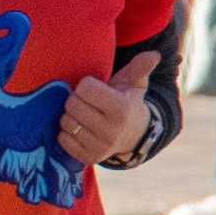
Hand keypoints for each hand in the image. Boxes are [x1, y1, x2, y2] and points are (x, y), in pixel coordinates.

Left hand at [57, 50, 161, 164]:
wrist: (132, 135)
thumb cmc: (127, 102)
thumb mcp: (134, 84)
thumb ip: (140, 67)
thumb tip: (153, 55)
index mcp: (121, 109)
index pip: (84, 88)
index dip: (86, 85)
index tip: (95, 89)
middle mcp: (111, 131)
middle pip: (72, 104)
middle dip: (76, 99)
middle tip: (87, 102)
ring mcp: (99, 147)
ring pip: (66, 122)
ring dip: (70, 115)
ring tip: (84, 114)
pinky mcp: (88, 158)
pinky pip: (62, 139)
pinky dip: (66, 131)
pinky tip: (80, 128)